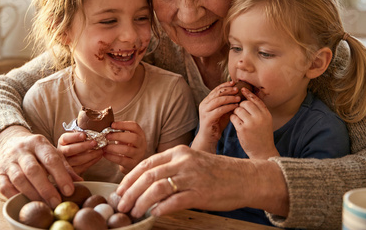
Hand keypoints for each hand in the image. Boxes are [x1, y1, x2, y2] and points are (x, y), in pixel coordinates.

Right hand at [0, 126, 80, 208]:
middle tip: (56, 202)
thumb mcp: (51, 152)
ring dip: (32, 194)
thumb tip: (79, 182)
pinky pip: (4, 186)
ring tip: (43, 204)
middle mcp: (22, 150)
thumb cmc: (36, 151)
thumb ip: (65, 166)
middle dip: (46, 188)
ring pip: (19, 179)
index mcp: (38, 143)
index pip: (51, 159)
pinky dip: (15, 196)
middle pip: (33, 170)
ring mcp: (9, 161)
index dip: (61, 175)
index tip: (69, 191)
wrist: (9, 142)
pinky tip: (25, 202)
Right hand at [57, 131, 103, 174]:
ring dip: (90, 155)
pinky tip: (98, 157)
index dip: (75, 137)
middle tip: (95, 143)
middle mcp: (61, 152)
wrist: (71, 157)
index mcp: (62, 142)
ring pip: (77, 160)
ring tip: (100, 150)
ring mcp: (65, 163)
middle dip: (84, 146)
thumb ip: (81, 136)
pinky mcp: (71, 172)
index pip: (66, 138)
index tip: (84, 135)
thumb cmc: (75, 145)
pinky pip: (82, 167)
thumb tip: (94, 135)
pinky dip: (91, 162)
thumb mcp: (75, 138)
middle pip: (70, 149)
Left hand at [103, 121, 146, 173]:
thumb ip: (119, 132)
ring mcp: (138, 155)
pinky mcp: (132, 164)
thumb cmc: (127, 147)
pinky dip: (112, 157)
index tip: (112, 125)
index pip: (134, 126)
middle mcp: (142, 144)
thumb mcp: (126, 138)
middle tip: (107, 136)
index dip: (123, 124)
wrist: (131, 163)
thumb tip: (106, 127)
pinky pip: (121, 160)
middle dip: (118, 136)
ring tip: (104, 146)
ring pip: (127, 150)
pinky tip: (105, 154)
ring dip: (113, 147)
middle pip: (133, 138)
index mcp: (140, 135)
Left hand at [116, 145, 288, 218]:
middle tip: (121, 205)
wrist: (245, 178)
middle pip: (148, 176)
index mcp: (178, 152)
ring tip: (134, 212)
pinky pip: (174, 201)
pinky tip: (154, 214)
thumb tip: (145, 184)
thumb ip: (170, 168)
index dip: (129, 178)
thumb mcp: (191, 163)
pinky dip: (160, 208)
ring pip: (157, 188)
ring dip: (141, 202)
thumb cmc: (216, 172)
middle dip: (130, 192)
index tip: (120, 190)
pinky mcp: (200, 193)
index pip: (146, 163)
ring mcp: (192, 176)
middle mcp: (183, 161)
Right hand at [191, 81, 238, 152]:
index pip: (216, 90)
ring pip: (217, 100)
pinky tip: (235, 106)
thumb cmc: (217, 124)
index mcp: (206, 101)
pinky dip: (228, 107)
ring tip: (238, 98)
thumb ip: (227, 104)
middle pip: (216, 93)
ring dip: (229, 98)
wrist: (209, 138)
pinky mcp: (207, 119)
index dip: (224, 85)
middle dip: (228, 90)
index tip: (234, 82)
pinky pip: (219, 110)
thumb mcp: (223, 111)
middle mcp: (204, 104)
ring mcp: (204, 111)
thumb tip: (238, 94)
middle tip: (237, 89)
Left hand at [230, 88, 278, 158]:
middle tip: (240, 111)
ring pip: (238, 109)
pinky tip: (236, 123)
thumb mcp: (265, 121)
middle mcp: (259, 117)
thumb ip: (259, 110)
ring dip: (235, 112)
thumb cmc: (262, 135)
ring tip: (239, 119)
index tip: (242, 89)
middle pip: (245, 103)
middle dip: (240, 105)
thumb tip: (249, 97)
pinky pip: (233, 117)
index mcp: (266, 114)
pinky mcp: (242, 129)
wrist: (263, 152)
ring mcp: (251, 123)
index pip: (256, 100)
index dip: (248, 94)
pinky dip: (233, 119)